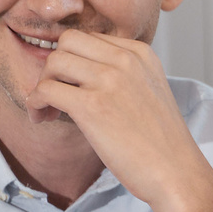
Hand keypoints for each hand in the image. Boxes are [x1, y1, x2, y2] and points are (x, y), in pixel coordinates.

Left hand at [28, 30, 212, 211]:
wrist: (177, 173)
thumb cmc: (162, 143)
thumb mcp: (151, 91)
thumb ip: (124, 75)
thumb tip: (83, 75)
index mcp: (140, 53)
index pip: (90, 38)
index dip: (74, 61)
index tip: (72, 85)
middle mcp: (125, 60)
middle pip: (68, 41)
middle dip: (55, 66)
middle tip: (55, 94)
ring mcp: (109, 80)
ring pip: (53, 61)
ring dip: (42, 83)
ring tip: (47, 109)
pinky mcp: (92, 106)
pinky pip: (46, 89)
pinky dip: (35, 102)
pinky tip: (42, 117)